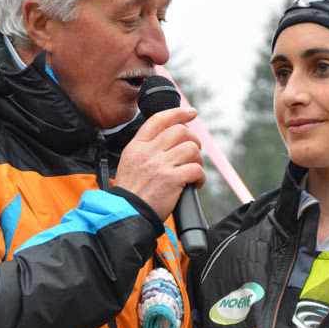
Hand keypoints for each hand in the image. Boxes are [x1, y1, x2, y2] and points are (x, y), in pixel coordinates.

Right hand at [114, 107, 204, 221]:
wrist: (127, 214)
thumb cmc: (131, 193)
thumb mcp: (129, 163)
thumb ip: (146, 150)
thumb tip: (168, 140)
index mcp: (137, 146)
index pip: (159, 120)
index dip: (178, 113)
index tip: (191, 113)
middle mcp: (148, 152)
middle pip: (180, 131)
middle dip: (193, 141)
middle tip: (192, 154)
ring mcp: (160, 165)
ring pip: (191, 148)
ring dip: (197, 160)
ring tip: (192, 171)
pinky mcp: (172, 179)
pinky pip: (196, 169)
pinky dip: (200, 177)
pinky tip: (195, 184)